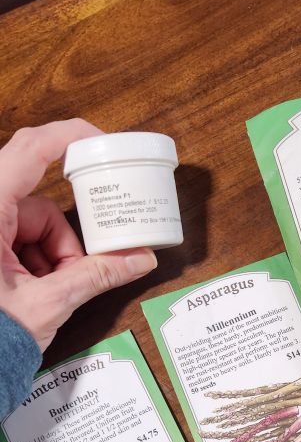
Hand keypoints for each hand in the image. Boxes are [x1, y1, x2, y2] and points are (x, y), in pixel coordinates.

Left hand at [0, 119, 156, 351]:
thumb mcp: (46, 304)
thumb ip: (95, 277)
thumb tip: (139, 259)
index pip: (28, 151)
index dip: (68, 137)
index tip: (100, 142)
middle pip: (38, 205)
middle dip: (62, 241)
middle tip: (74, 269)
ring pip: (30, 228)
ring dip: (50, 259)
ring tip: (48, 295)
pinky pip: (18, 242)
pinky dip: (35, 264)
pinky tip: (34, 293)